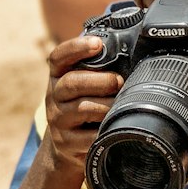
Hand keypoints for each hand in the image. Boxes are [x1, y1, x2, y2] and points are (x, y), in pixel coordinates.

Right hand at [44, 35, 121, 172]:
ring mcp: (58, 120)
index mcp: (58, 76)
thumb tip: (133, 54)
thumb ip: (100, 69)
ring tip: (121, 105)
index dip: (76, 48)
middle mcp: (54, 96)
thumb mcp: (86, 85)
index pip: (59, 57)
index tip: (97, 43)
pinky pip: (88, 136)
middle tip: (119, 82)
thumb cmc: (86, 106)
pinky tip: (114, 127)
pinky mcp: (66, 142)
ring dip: (107, 106)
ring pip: (83, 109)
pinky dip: (104, 130)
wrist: (70, 146)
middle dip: (101, 80)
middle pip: (72, 83)